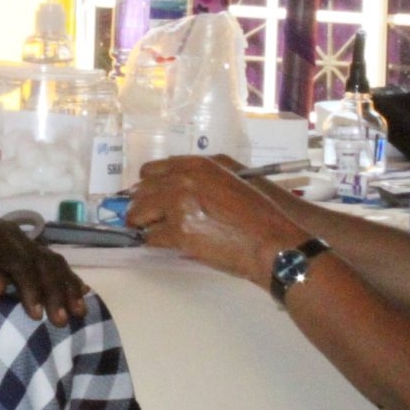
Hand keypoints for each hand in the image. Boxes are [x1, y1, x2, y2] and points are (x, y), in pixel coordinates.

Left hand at [0, 216, 88, 324]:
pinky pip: (50, 262)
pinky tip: (81, 291)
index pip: (20, 262)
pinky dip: (66, 278)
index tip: (37, 315)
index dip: (31, 288)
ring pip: (52, 262)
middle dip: (55, 292)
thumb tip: (0, 288)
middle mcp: (14, 235)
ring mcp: (22, 241)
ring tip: (78, 312)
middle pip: (42, 262)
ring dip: (67, 286)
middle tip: (61, 321)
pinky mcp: (24, 250)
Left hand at [126, 156, 302, 287]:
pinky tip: (163, 245)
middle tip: (143, 218)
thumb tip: (174, 189)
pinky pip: (150, 237)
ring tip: (149, 232)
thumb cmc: (258, 214)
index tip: (148, 196)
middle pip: (141, 190)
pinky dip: (153, 243)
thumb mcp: (231, 181)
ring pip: (139, 214)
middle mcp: (184, 179)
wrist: (270, 242)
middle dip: (140, 205)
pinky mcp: (178, 232)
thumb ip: (202, 179)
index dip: (148, 186)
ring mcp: (178, 205)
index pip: (153, 169)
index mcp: (198, 165)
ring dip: (142, 224)